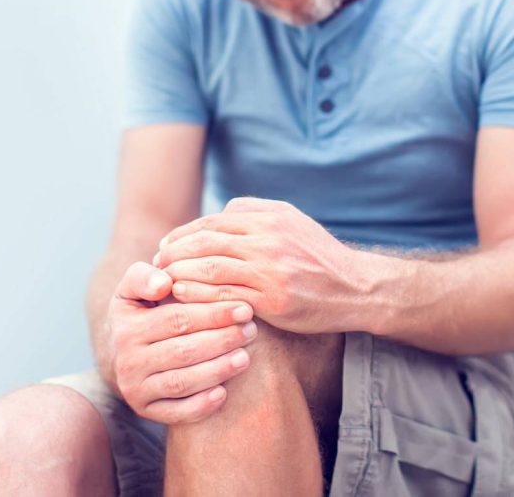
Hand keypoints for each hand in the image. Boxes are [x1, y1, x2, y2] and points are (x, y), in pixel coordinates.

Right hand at [106, 260, 258, 424]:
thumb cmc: (140, 310)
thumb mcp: (133, 288)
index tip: (244, 307)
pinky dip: (200, 405)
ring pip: (181, 383)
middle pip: (182, 351)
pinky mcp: (146, 411)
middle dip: (221, 340)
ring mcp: (135, 389)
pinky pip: (175, 413)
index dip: (212, 314)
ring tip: (245, 357)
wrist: (121, 350)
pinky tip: (224, 393)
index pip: (176, 320)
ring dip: (216, 371)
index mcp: (126, 327)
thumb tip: (164, 283)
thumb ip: (144, 276)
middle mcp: (127, 361)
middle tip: (251, 331)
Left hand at [153, 197, 361, 333]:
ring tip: (164, 280)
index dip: (183, 234)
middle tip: (158, 264)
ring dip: (181, 272)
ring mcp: (270, 270)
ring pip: (211, 267)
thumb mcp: (291, 220)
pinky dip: (198, 294)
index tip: (165, 246)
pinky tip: (183, 295)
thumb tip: (218, 213)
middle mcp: (268, 239)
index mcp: (269, 217)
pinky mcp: (272, 300)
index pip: (213, 222)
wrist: (356, 288)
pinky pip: (225, 295)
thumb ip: (255, 212)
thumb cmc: (317, 256)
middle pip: (206, 241)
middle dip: (175, 253)